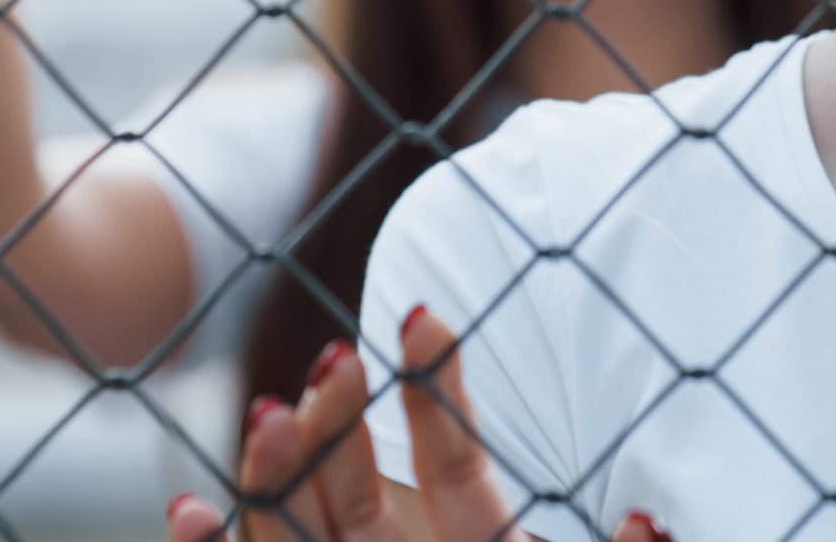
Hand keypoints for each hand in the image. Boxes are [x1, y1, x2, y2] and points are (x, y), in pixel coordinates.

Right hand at [163, 308, 670, 541]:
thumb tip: (650, 521)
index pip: (452, 453)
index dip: (437, 387)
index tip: (422, 315)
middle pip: (359, 486)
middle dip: (339, 424)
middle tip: (329, 364)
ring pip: (304, 532)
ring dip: (277, 474)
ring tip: (265, 412)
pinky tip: (185, 511)